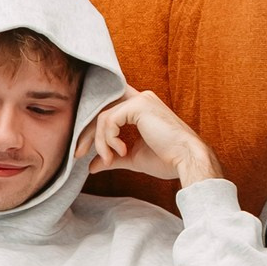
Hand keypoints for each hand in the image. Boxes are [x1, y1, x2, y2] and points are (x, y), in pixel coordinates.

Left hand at [83, 86, 222, 188]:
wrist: (187, 161)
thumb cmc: (167, 159)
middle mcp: (140, 98)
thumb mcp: (133, 158)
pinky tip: (121, 152)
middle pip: (101, 110)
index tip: (83, 150)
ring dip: (100, 141)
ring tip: (109, 159)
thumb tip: (92, 166)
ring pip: (103, 116)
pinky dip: (109, 139)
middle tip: (78, 154)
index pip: (107, 110)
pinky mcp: (139, 105)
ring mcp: (140, 99)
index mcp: (140, 108)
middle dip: (86, 133)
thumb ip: (112, 157)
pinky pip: (109, 120)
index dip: (92, 128)